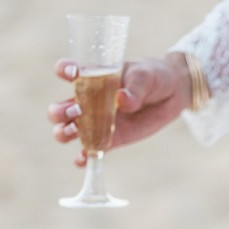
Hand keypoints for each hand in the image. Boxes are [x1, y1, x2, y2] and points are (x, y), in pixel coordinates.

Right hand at [47, 52, 192, 165]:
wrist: (170, 94)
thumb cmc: (152, 77)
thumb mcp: (144, 76)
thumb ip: (134, 87)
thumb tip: (122, 100)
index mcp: (91, 76)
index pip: (66, 70)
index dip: (63, 70)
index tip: (73, 73)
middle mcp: (87, 100)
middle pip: (58, 109)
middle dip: (60, 112)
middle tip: (78, 111)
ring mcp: (95, 122)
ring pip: (66, 130)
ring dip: (64, 133)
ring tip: (77, 131)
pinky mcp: (109, 139)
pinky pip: (90, 150)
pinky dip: (83, 157)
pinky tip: (85, 158)